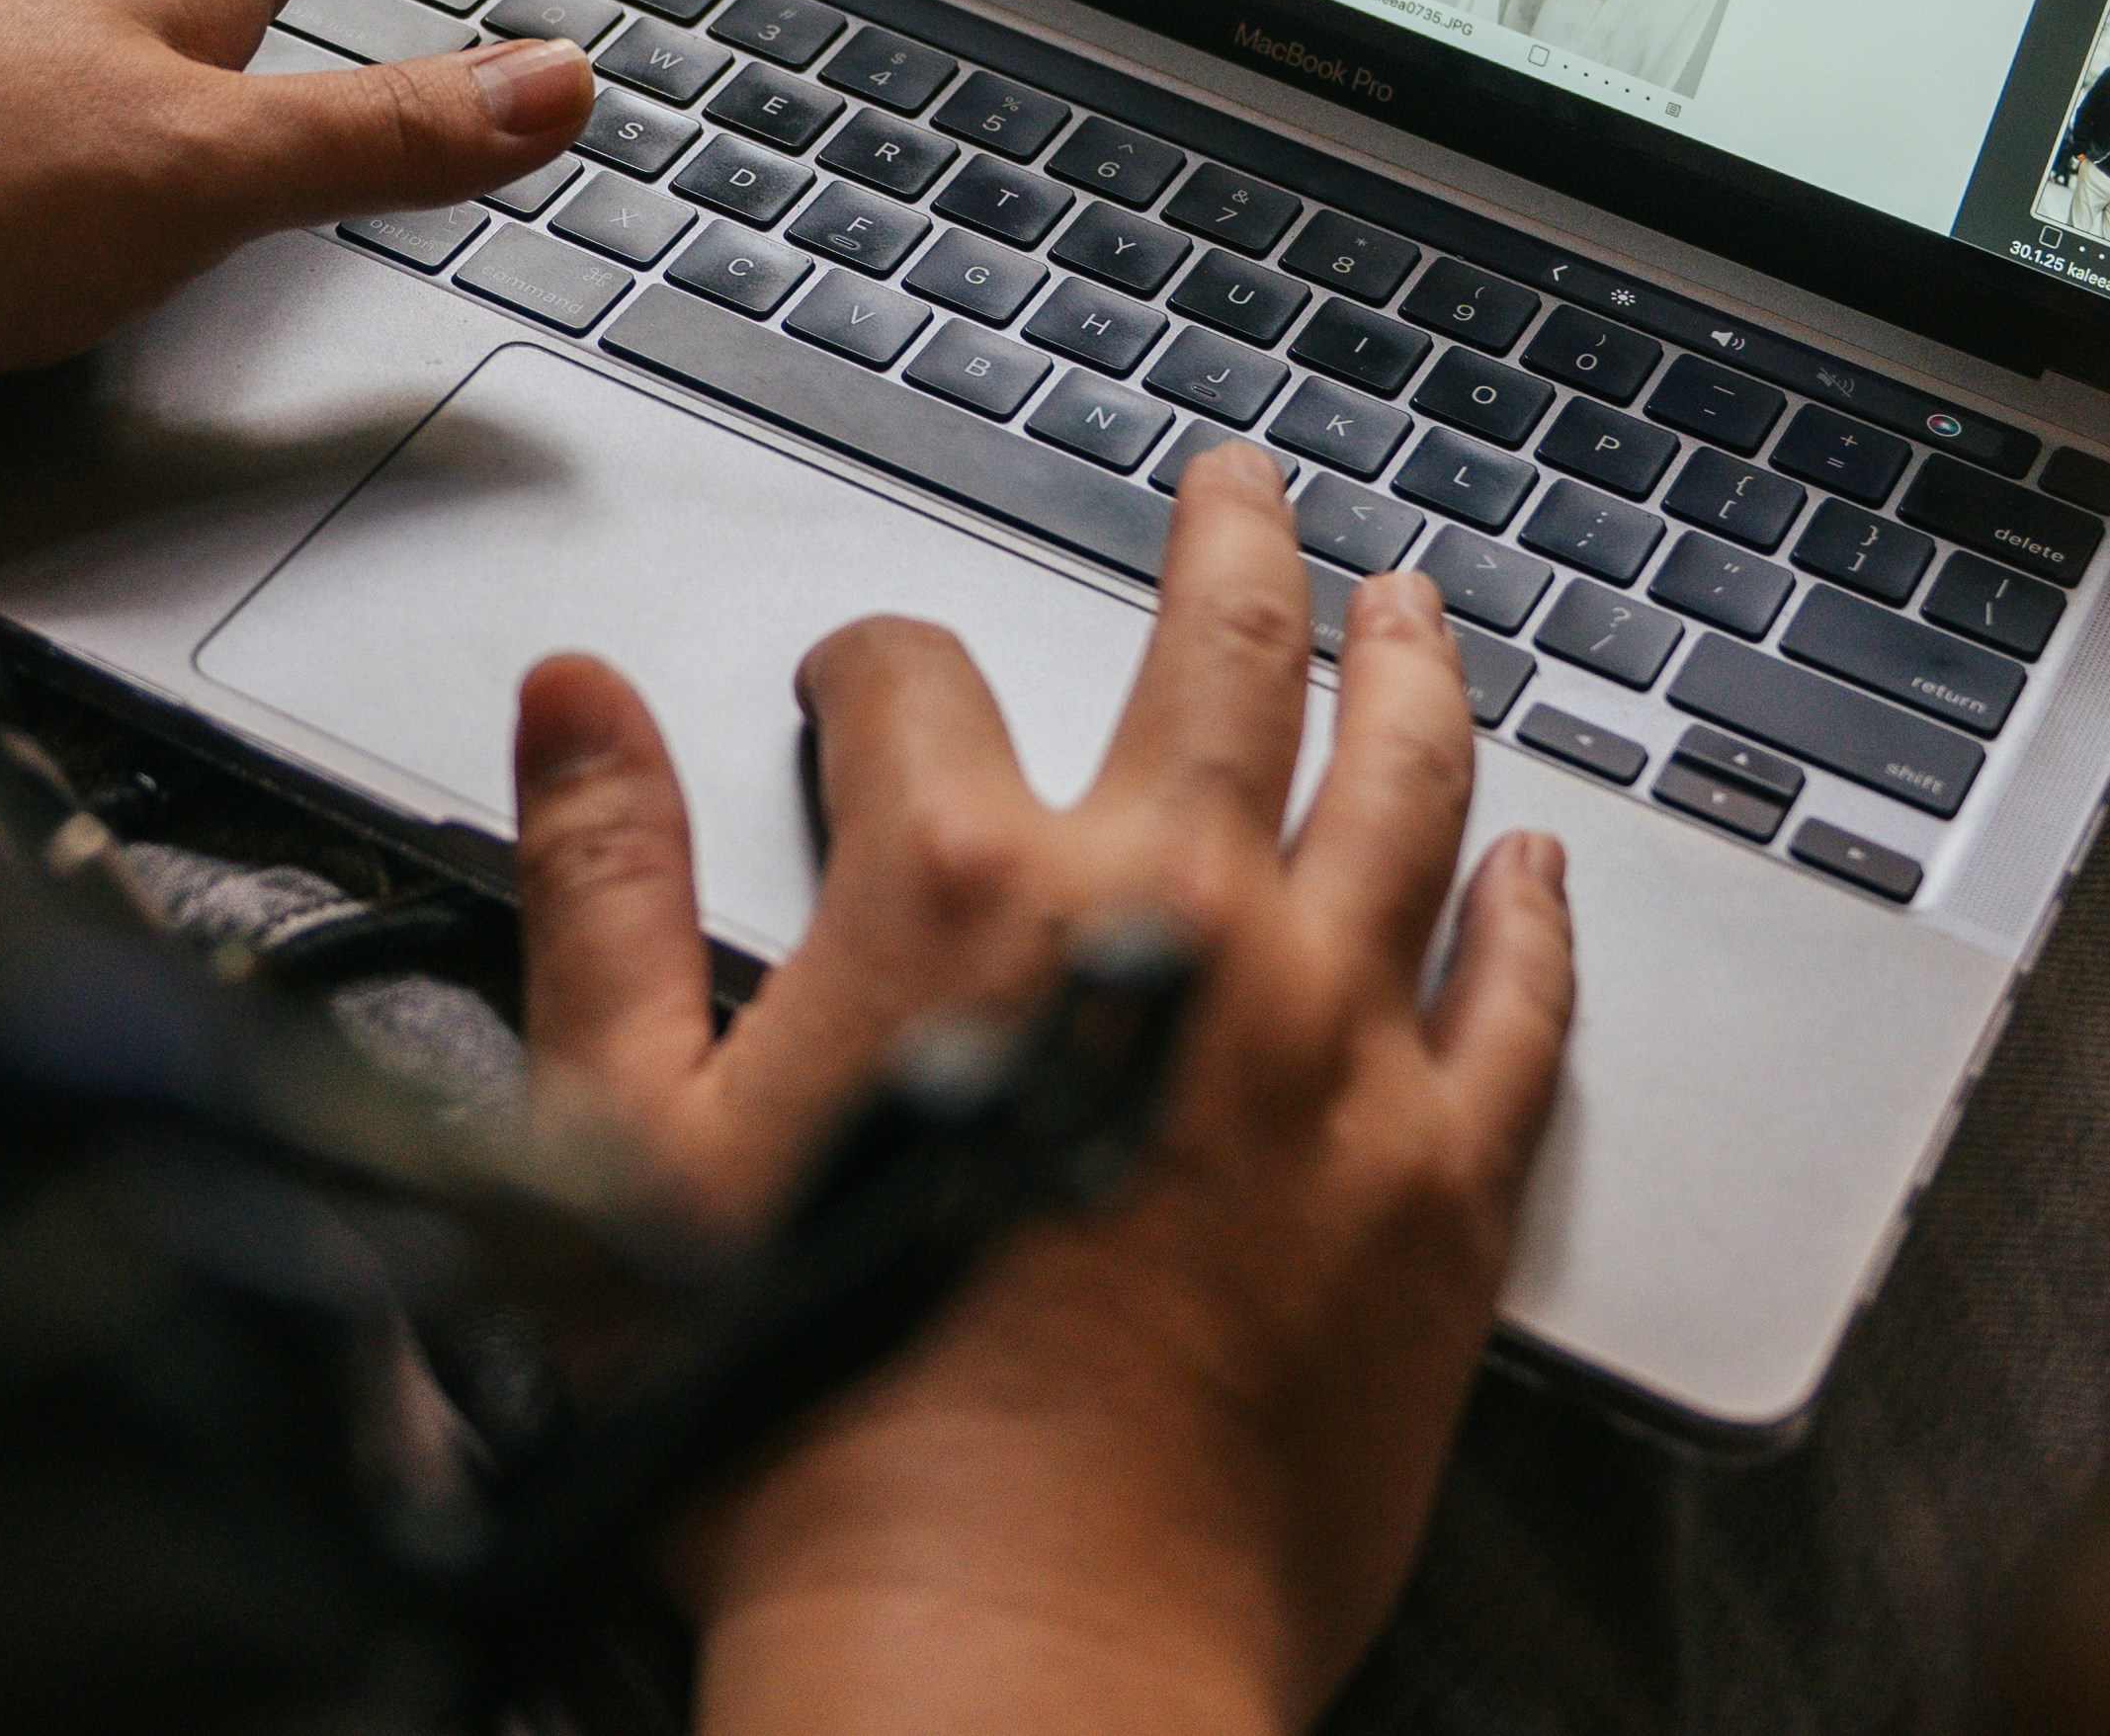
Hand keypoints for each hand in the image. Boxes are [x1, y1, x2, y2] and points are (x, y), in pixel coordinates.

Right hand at [512, 458, 1575, 1735]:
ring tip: (1416, 607)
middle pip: (1227, 655)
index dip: (863, 667)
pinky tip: (1536, 866)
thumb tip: (572, 704)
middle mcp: (1176, 918)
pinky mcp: (1438, 1182)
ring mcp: (1333, 1042)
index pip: (913, 682)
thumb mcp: (624, 1139)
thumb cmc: (805, 1433)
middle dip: (1231, 547)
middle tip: (1245, 489)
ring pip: (1408, 783)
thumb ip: (600, 894)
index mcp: (964, 891)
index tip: (853, 687)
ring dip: (1410, 670)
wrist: (1001, 1649)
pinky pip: (1518, 1002)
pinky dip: (1531, 916)